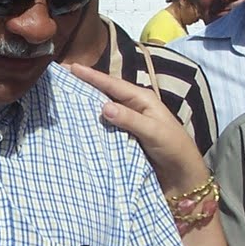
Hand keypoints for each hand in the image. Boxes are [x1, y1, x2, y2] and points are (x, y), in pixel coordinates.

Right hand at [63, 62, 208, 196]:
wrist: (182, 178)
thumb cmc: (174, 148)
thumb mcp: (154, 131)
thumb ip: (130, 119)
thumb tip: (104, 107)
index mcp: (142, 100)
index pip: (113, 84)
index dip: (92, 76)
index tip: (72, 67)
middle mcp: (133, 109)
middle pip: (105, 95)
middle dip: (85, 88)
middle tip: (62, 81)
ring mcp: (127, 126)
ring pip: (103, 113)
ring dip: (86, 108)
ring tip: (63, 101)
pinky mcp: (124, 142)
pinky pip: (104, 131)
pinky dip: (92, 128)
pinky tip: (77, 127)